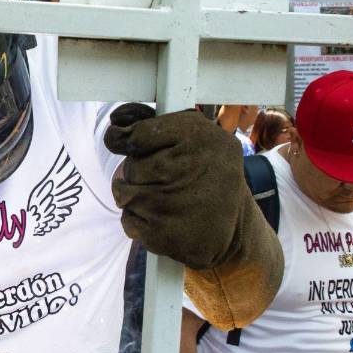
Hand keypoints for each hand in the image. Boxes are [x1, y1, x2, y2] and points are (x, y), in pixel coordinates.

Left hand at [104, 105, 245, 268]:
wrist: (236, 227)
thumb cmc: (209, 175)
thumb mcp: (198, 137)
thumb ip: (155, 124)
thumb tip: (116, 119)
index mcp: (200, 136)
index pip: (138, 134)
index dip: (125, 139)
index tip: (123, 141)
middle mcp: (190, 167)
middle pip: (131, 166)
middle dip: (139, 172)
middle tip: (164, 179)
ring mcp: (173, 203)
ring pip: (124, 193)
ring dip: (135, 196)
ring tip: (162, 198)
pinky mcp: (162, 233)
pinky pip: (128, 220)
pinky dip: (138, 221)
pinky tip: (162, 218)